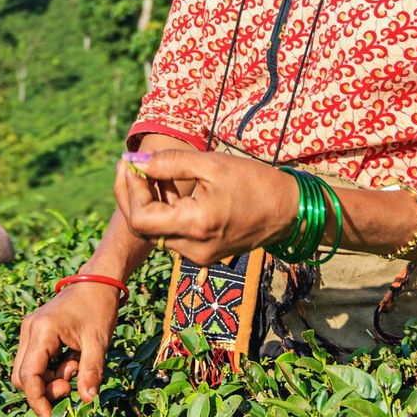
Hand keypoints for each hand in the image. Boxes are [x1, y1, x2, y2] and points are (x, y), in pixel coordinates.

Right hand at [11, 281, 121, 416]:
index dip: (37, 400)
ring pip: (27, 369)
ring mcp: (30, 329)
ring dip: (49, 378)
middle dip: (44, 389)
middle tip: (71, 386)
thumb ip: (91, 371)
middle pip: (22, 375)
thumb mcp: (98, 341)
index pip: (28, 376)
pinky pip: (34, 360)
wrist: (99, 280)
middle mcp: (29, 329)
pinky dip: (50, 368)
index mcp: (42, 331)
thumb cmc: (99, 307)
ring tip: (75, 366)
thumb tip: (87, 400)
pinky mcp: (35, 331)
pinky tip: (71, 360)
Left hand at [114, 150, 298, 265]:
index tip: (128, 162)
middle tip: (126, 163)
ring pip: (156, 230)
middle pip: (143, 228)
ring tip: (147, 167)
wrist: (289, 210)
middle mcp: (193, 249)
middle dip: (130, 194)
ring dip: (146, 200)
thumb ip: (170, 163)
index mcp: (196, 226)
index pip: (141, 218)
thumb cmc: (254, 182)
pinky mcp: (203, 253)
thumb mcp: (212, 164)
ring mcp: (198, 255)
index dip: (129, 189)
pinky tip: (166, 183)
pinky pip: (172, 232)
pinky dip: (164, 208)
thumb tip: (136, 160)